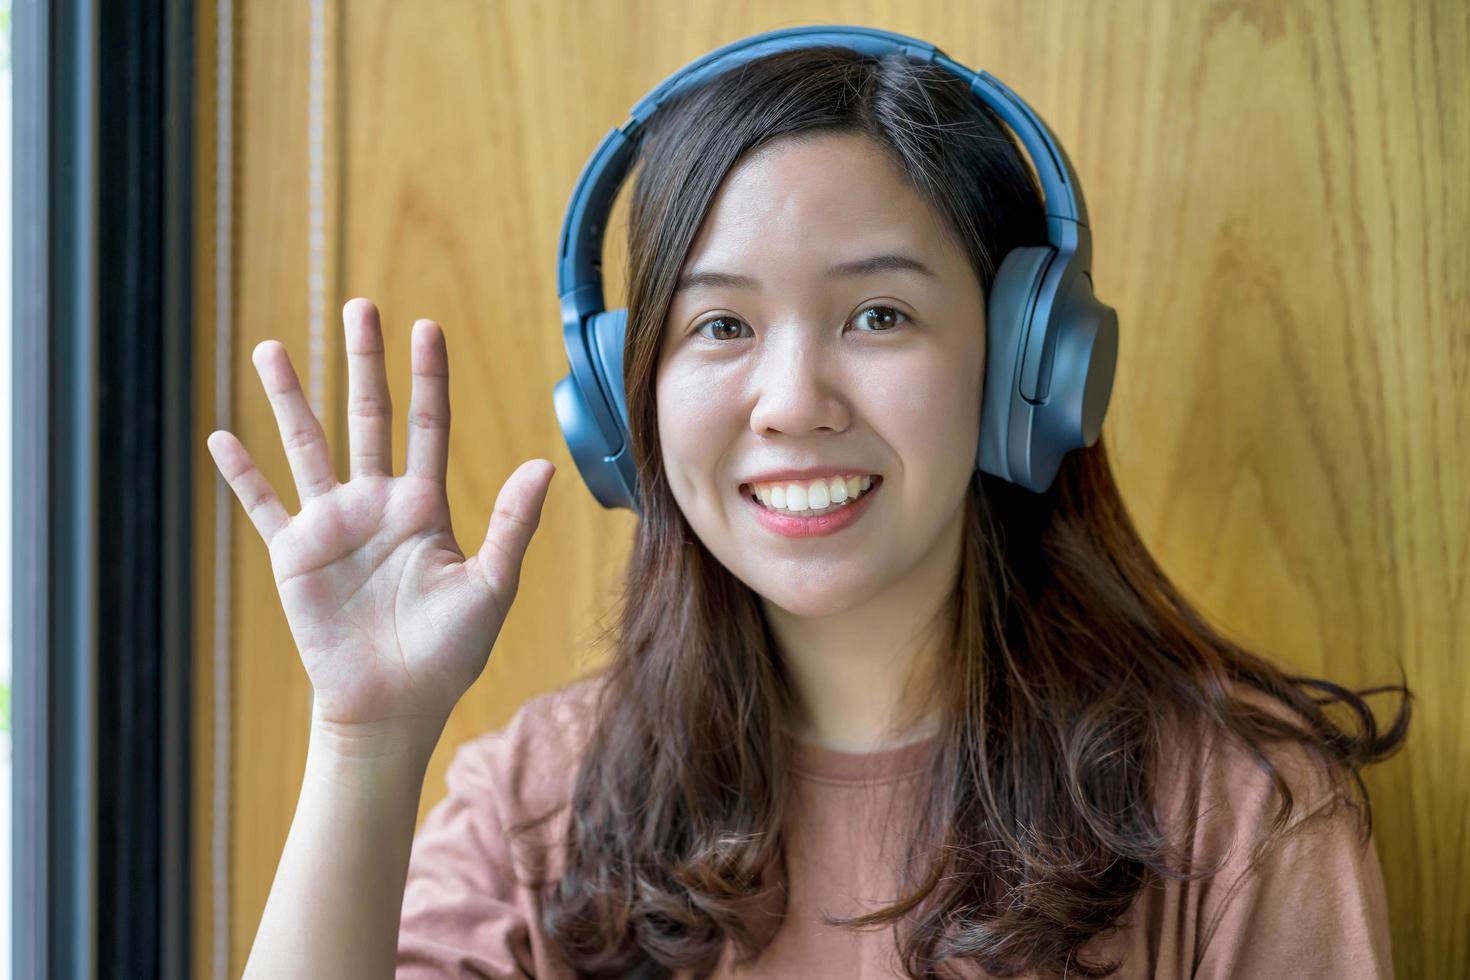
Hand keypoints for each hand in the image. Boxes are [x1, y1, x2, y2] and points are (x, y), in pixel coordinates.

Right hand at [206, 298, 554, 740]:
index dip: (428, 378)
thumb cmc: (448, 654)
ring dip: (291, 399)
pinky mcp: (294, 556)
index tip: (427, 326)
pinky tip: (222, 436)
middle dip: (365, 363)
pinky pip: (263, 506)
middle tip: (360, 307)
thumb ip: (512, 526)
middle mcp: (376, 505)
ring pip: (308, 446)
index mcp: (424, 507)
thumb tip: (543, 465)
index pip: (427, 426)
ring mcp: (332, 526)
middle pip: (368, 417)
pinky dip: (243, 474)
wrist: (393, 706)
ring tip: (273, 348)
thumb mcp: (490, 586)